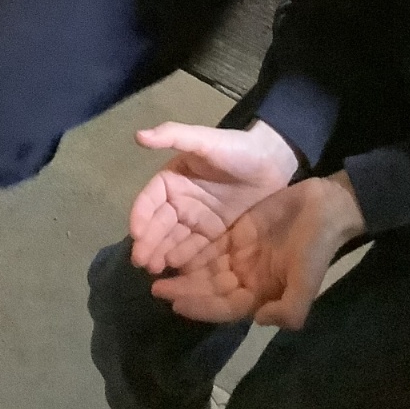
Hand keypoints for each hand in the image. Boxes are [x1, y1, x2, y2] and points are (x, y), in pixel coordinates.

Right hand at [129, 120, 299, 274]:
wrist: (273, 162)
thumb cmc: (236, 148)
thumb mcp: (205, 139)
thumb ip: (173, 136)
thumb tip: (138, 135)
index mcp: (173, 179)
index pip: (151, 200)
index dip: (141, 216)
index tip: (136, 234)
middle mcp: (181, 201)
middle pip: (159, 224)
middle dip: (148, 242)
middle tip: (141, 262)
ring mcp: (197, 219)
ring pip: (174, 239)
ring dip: (161, 254)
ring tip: (154, 270)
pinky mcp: (215, 233)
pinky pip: (196, 248)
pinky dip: (184, 259)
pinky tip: (177, 272)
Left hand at [152, 172, 365, 327]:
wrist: (326, 206)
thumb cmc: (316, 245)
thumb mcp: (306, 280)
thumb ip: (288, 309)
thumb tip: (259, 321)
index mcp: (261, 294)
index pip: (224, 307)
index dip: (200, 307)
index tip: (175, 303)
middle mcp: (247, 279)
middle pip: (209, 289)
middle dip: (184, 290)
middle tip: (155, 286)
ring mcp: (241, 255)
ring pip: (206, 268)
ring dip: (183, 272)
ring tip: (155, 268)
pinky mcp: (238, 233)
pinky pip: (210, 244)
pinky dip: (192, 249)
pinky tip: (172, 246)